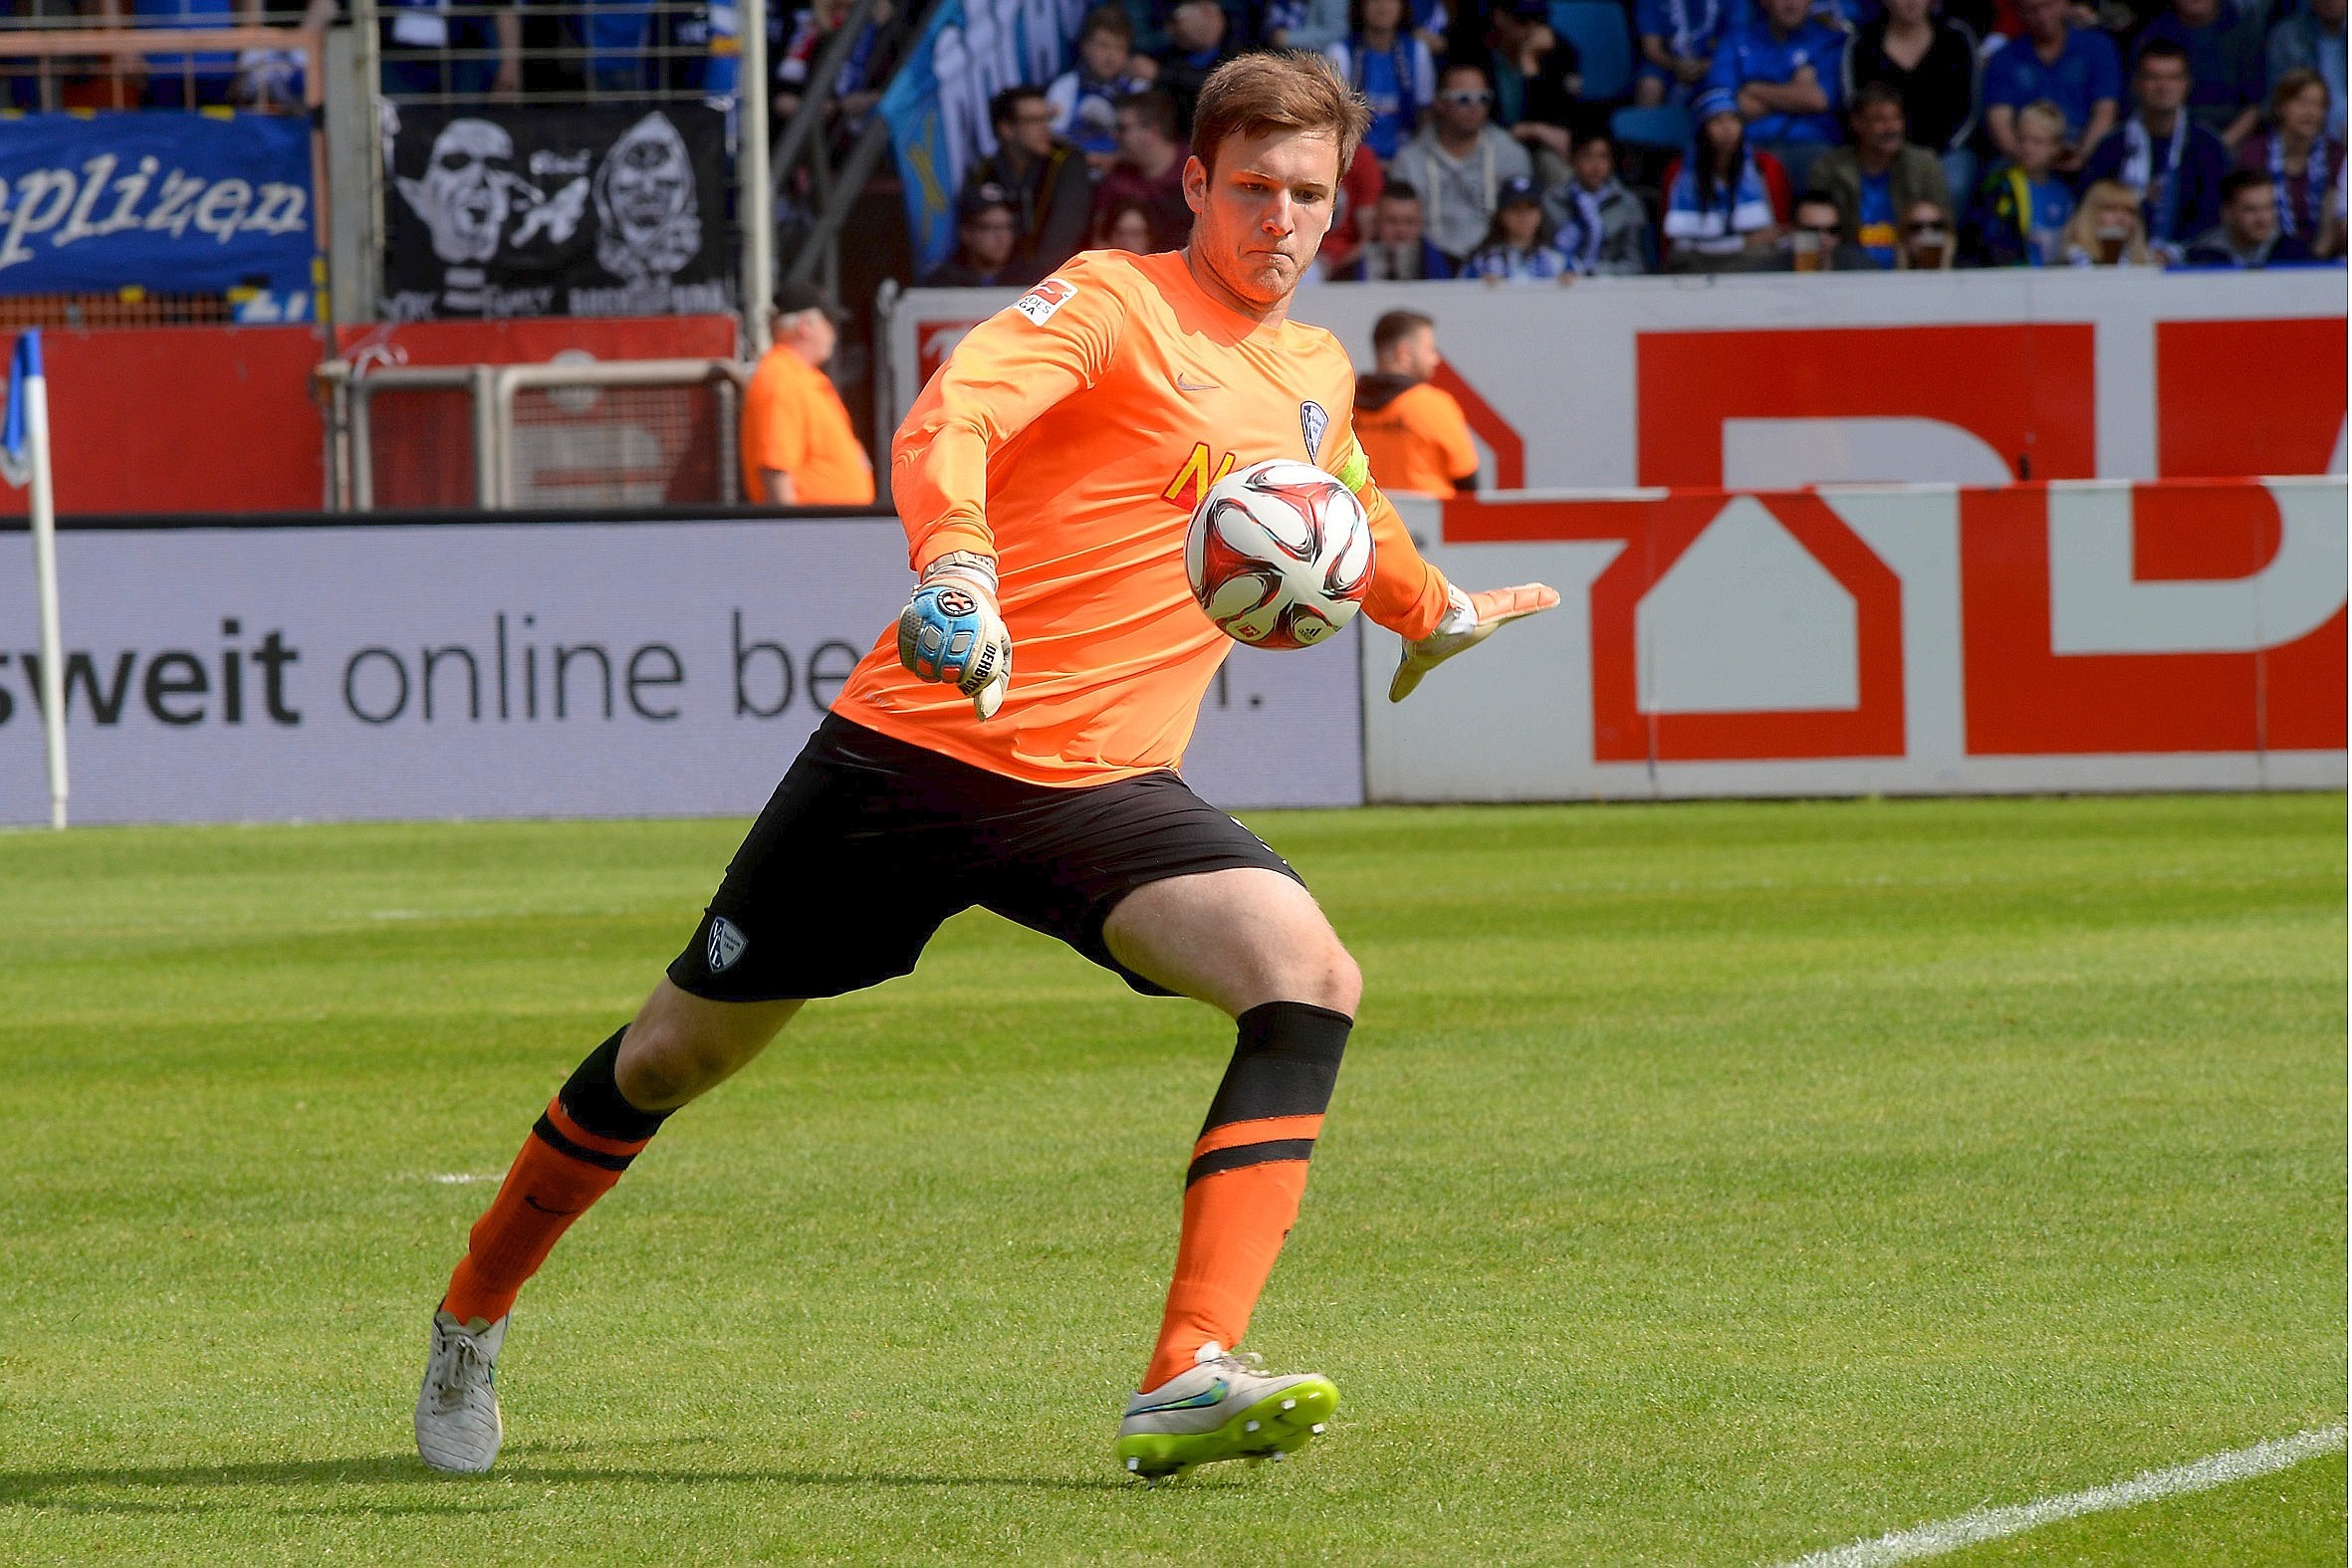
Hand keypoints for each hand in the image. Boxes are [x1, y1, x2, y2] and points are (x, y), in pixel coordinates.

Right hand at [897, 570, 1012, 719]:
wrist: (959, 588)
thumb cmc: (982, 630)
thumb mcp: (997, 652)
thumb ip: (993, 685)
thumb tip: (982, 715)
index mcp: (987, 631)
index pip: (978, 673)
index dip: (972, 683)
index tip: (968, 676)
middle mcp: (960, 623)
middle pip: (949, 671)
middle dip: (951, 675)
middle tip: (953, 668)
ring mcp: (934, 619)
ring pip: (926, 665)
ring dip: (931, 671)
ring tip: (938, 661)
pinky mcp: (912, 618)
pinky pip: (908, 656)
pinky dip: (914, 662)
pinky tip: (923, 654)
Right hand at [1389, 583, 1560, 702]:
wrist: (1421, 627)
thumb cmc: (1421, 644)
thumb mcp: (1416, 664)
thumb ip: (1407, 679)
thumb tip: (1393, 698)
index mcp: (1462, 628)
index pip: (1477, 620)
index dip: (1484, 617)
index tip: (1487, 615)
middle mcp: (1477, 617)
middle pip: (1501, 608)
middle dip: (1517, 603)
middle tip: (1534, 597)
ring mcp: (1486, 611)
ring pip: (1513, 603)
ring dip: (1531, 599)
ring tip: (1550, 595)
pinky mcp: (1493, 608)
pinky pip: (1519, 603)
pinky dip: (1536, 600)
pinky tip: (1552, 596)